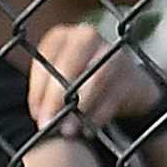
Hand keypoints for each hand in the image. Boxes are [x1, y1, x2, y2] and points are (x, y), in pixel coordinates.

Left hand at [29, 22, 166, 137]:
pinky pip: (112, 97)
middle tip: (47, 123)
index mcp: (64, 36)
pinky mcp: (131, 75)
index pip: (46, 58)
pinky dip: (98, 116)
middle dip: (55, 98)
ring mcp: (112, 53)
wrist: (129, 83)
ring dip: (78, 108)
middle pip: (68, 66)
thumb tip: (41, 117)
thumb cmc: (86, 80)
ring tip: (68, 130)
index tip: (36, 114)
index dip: (38, 88)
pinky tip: (88, 130)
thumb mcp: (64, 77)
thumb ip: (49, 90)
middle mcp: (88, 37)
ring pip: (93, 80)